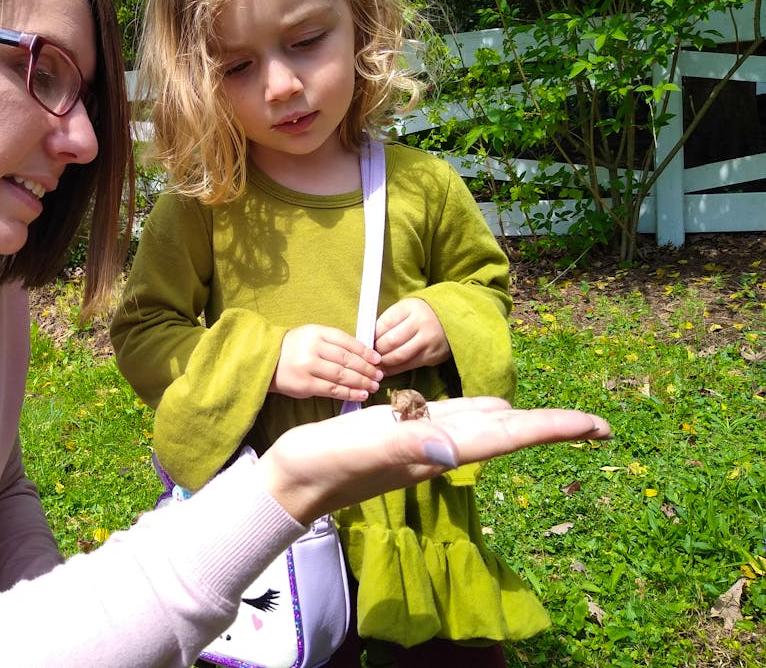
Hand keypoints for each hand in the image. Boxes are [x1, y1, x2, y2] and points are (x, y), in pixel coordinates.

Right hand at [256, 397, 610, 522]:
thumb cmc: (320, 465)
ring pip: (486, 426)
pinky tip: (492, 407)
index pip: (507, 435)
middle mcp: (439, 446)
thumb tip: (458, 451)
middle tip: (599, 426)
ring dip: (525, 421)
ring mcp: (423, 440)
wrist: (291, 482)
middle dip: (552, 427)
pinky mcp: (403, 432)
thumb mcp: (360, 451)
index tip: (597, 427)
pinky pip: (455, 419)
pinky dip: (484, 411)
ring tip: (560, 420)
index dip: (551, 427)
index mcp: (437, 449)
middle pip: (508, 432)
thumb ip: (407, 446)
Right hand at [270, 324, 383, 402]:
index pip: (346, 341)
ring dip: (361, 382)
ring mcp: (308, 367)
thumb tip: (364, 356)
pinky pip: (332, 390)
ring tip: (373, 386)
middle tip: (379, 375)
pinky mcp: (305, 384)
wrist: (268, 361)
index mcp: (316, 333)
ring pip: (342, 375)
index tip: (377, 359)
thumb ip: (333, 343)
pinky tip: (360, 395)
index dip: (364, 351)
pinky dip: (349, 393)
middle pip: (346, 359)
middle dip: (366, 368)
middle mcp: (312, 348)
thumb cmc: (295, 349)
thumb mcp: (312, 337)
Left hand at [373, 297, 450, 374]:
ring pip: (398, 356)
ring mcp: (428, 340)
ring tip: (375, 364)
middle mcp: (421, 323)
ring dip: (383, 363)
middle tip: (368, 356)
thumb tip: (368, 341)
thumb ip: (388, 322)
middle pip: (390, 341)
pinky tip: (386, 370)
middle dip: (376, 351)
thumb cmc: (421, 314)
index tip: (365, 343)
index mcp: (410, 308)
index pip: (384, 324)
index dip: (371, 336)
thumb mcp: (405, 310)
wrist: (453, 318)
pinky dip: (394, 370)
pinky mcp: (432, 356)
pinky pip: (409, 366)